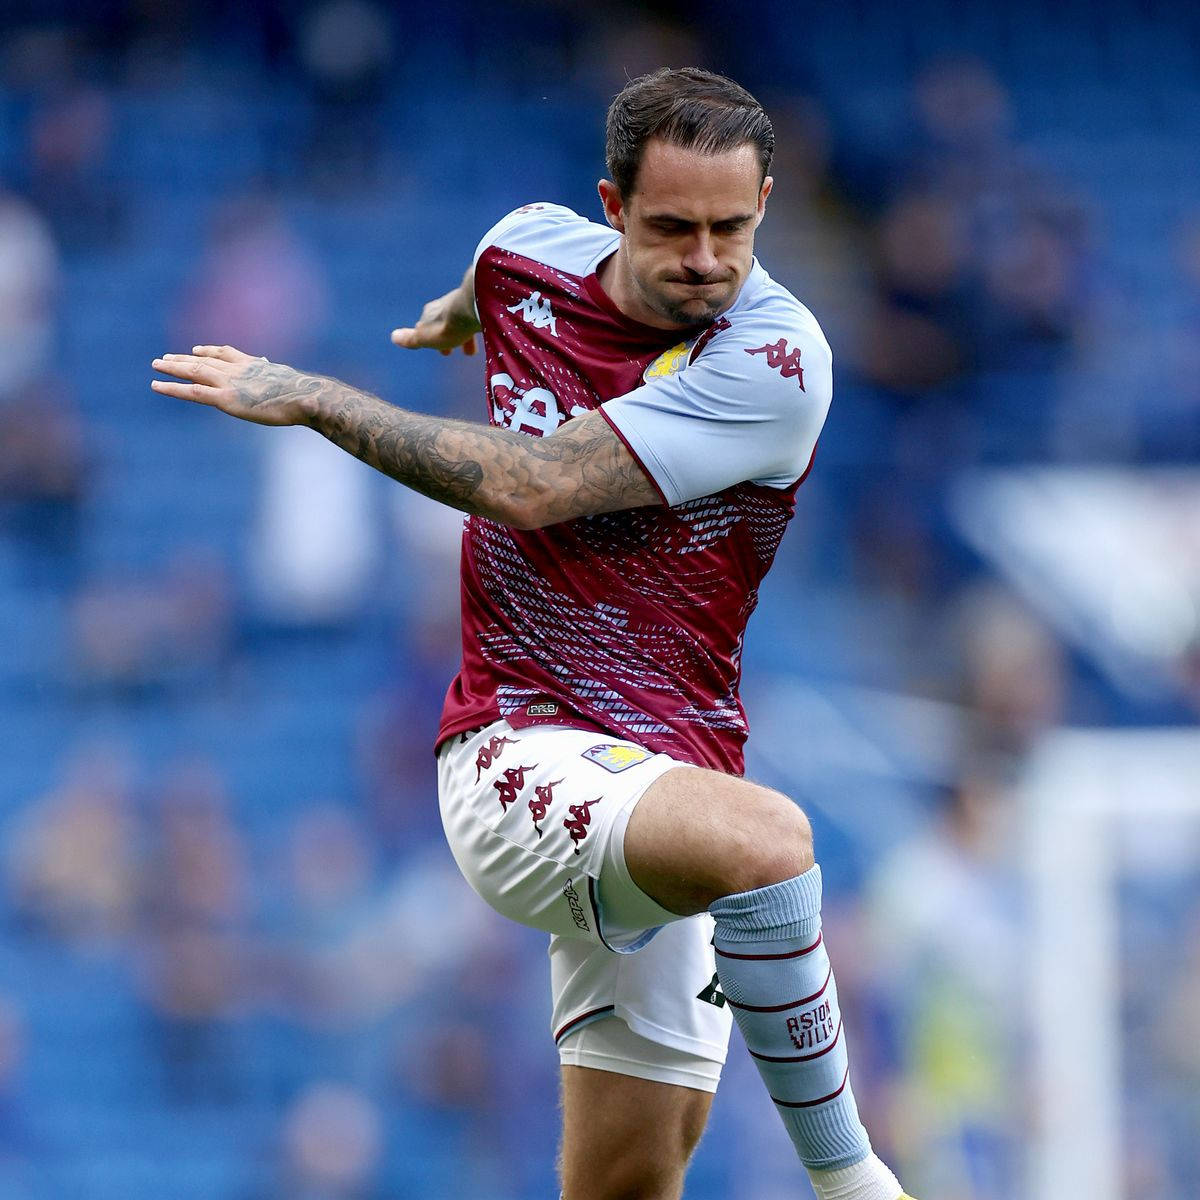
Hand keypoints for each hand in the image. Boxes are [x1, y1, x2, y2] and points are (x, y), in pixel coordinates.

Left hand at [151, 345, 317, 425]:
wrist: (304, 397)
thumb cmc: (304, 394)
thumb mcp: (291, 382)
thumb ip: (279, 378)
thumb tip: (283, 375)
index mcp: (255, 364)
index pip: (227, 353)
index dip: (210, 351)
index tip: (197, 350)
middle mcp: (238, 369)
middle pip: (205, 360)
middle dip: (184, 359)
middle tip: (165, 357)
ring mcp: (230, 383)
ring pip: (194, 371)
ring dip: (173, 367)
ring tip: (156, 365)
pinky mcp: (225, 399)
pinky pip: (193, 392)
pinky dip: (173, 388)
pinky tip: (156, 386)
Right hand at [391, 283, 480, 356]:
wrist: (472, 307)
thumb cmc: (448, 326)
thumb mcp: (425, 337)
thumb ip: (410, 338)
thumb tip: (393, 337)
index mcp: (428, 313)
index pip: (426, 327)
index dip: (432, 340)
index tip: (443, 352)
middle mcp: (443, 305)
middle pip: (444, 324)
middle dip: (449, 338)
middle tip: (454, 352)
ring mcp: (460, 302)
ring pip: (460, 321)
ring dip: (464, 335)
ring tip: (471, 350)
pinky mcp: (477, 302)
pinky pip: (475, 317)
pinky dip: (475, 327)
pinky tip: (483, 335)